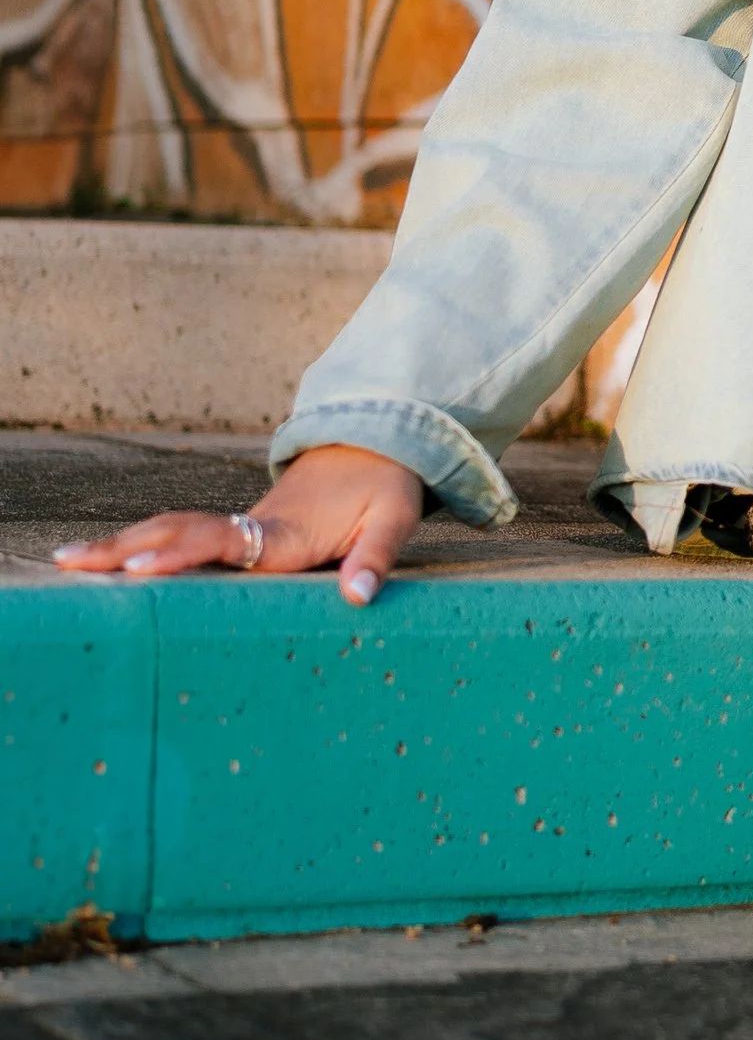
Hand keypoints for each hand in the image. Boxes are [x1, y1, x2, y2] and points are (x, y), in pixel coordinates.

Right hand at [53, 444, 425, 606]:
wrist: (378, 441)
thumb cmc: (385, 484)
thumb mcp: (395, 517)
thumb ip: (376, 558)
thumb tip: (358, 598)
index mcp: (288, 532)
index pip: (226, 542)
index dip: (183, 553)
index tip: (140, 566)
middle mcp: (256, 527)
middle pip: (181, 532)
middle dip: (126, 548)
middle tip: (70, 563)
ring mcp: (245, 525)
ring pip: (175, 530)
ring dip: (124, 544)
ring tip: (69, 561)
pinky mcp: (244, 528)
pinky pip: (188, 535)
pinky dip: (146, 544)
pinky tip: (112, 561)